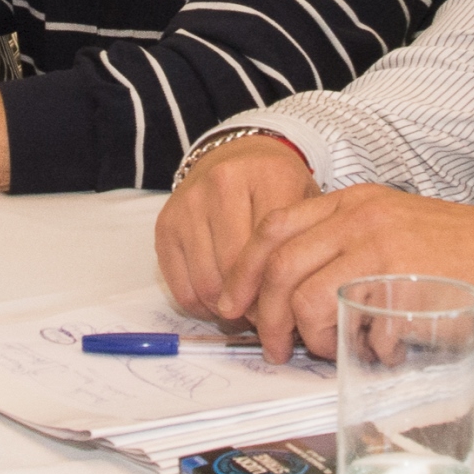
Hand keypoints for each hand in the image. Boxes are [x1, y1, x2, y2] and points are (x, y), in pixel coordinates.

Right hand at [157, 135, 316, 322]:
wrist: (235, 157)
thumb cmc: (276, 188)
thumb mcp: (305, 203)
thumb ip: (308, 244)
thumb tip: (300, 309)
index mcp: (269, 175)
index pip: (273, 250)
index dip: (280, 290)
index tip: (287, 307)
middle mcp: (223, 182)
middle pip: (237, 269)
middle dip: (253, 306)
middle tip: (267, 317)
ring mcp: (189, 202)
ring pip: (207, 283)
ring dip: (226, 310)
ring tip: (245, 311)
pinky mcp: (165, 224)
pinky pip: (181, 287)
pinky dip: (201, 307)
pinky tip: (220, 301)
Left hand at [217, 185, 473, 361]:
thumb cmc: (455, 246)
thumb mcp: (389, 224)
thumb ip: (345, 243)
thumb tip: (298, 291)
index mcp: (350, 203)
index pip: (274, 228)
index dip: (244, 268)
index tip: (233, 300)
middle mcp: (359, 219)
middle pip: (282, 266)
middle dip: (264, 314)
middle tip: (269, 345)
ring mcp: (381, 250)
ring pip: (309, 297)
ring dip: (308, 336)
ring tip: (325, 352)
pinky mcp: (405, 285)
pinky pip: (359, 324)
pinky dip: (360, 347)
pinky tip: (377, 351)